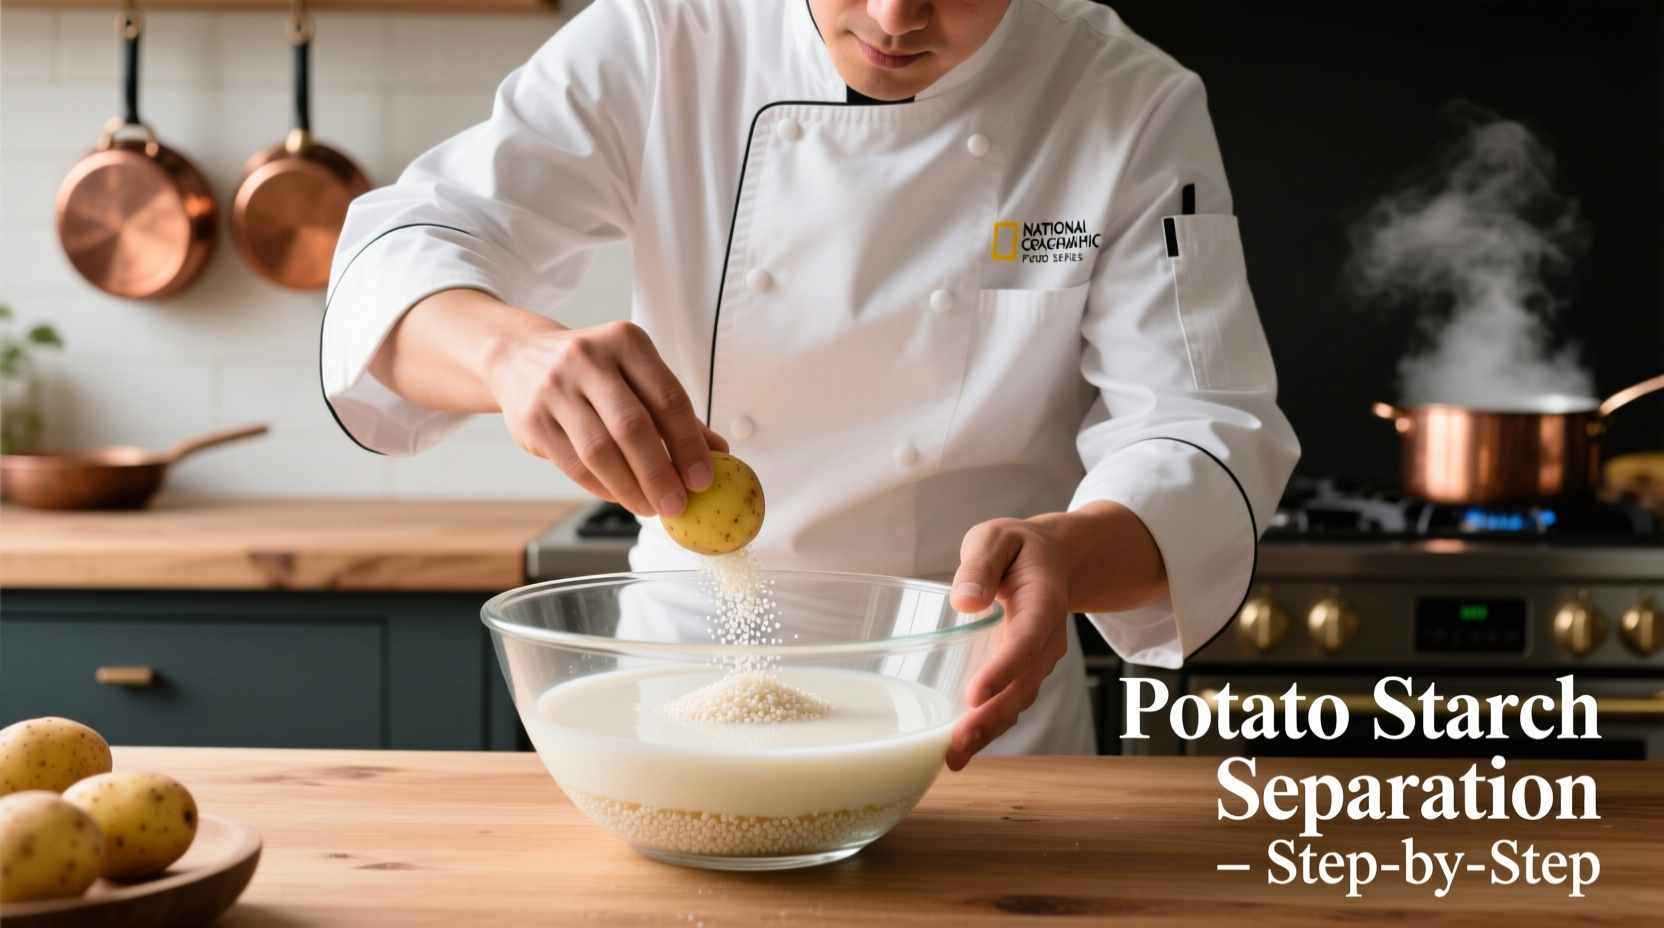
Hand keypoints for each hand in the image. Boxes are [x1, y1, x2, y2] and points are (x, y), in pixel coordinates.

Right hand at [370, 290, 724, 517]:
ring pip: (601, 451)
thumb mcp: (635, 374)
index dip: (690, 444)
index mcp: (626, 341)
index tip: (704, 478)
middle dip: (661, 473)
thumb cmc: (591, 371)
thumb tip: (718, 452)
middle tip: (678, 503)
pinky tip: (622, 496)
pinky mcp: (533, 420)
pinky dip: (603, 487)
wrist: (518, 357)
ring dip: (631, 488)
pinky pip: (574, 464)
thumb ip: (673, 412)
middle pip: (633, 427)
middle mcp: (589, 359)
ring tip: (651, 507)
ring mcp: (556, 389)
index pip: (669, 398)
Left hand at [944, 502, 1167, 769]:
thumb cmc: (1017, 548)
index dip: (1003, 669)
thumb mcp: (997, 538)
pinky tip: (958, 748)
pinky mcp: (1023, 672)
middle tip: (957, 743)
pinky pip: (1009, 703)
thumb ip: (981, 563)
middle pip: (1024, 684)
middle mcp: (1046, 638)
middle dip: (992, 717)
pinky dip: (988, 727)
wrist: (1054, 560)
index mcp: (1044, 601)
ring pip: (1018, 701)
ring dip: (989, 730)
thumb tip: (964, 600)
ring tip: (954, 756)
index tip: (975, 694)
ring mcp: (1038, 660)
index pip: (1025, 640)